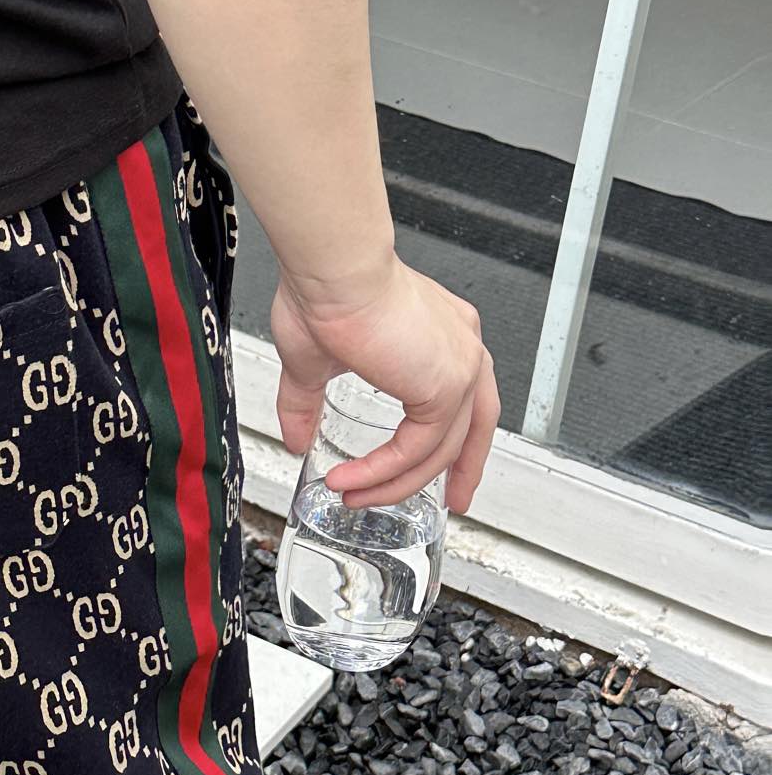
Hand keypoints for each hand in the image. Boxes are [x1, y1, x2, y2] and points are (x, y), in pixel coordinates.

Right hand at [269, 256, 499, 515]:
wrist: (332, 271)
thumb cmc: (326, 291)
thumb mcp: (313, 362)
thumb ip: (308, 404)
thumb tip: (297, 438)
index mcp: (442, 333)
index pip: (466, 396)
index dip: (456, 438)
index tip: (448, 469)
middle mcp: (461, 346)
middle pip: (477, 426)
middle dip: (464, 471)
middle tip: (453, 503)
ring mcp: (460, 366)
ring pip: (441, 449)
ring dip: (395, 482)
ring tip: (354, 496)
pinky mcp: (446, 386)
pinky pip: (417, 450)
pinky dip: (383, 472)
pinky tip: (352, 480)